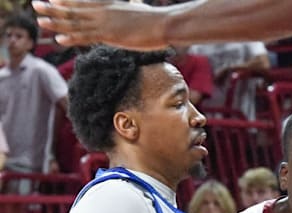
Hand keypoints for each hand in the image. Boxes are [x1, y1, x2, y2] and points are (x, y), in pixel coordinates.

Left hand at [32, 0, 168, 49]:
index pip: (83, 1)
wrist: (163, 24)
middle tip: (36, 6)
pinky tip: (59, 39)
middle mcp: (103, 12)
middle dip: (53, 9)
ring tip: (40, 20)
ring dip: (56, 22)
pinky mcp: (109, 36)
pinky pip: (86, 37)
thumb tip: (135, 7)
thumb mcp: (139, 11)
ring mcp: (105, 23)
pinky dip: (71, 38)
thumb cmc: (156, 20)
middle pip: (73, 10)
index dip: (66, 1)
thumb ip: (131, 9)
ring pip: (75, 23)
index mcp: (110, 5)